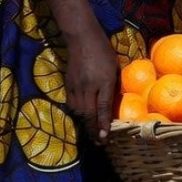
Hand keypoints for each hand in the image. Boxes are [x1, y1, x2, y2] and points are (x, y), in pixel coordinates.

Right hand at [64, 26, 119, 144]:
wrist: (82, 39)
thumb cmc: (103, 51)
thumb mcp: (114, 67)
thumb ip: (112, 85)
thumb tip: (112, 103)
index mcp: (104, 81)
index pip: (103, 107)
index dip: (103, 124)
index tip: (105, 138)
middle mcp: (89, 86)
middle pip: (89, 114)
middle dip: (93, 130)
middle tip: (99, 143)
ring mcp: (76, 86)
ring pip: (79, 111)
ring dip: (85, 124)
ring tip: (92, 134)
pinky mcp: (68, 84)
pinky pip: (71, 104)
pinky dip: (77, 113)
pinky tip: (82, 118)